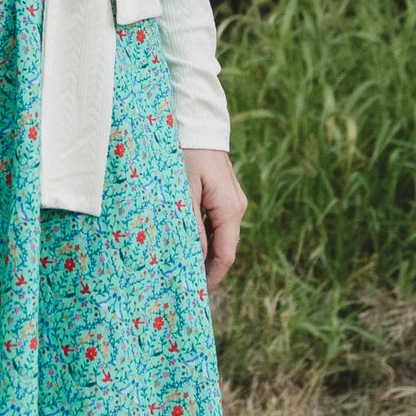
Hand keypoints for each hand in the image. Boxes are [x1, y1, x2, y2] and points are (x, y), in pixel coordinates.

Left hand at [181, 147, 246, 291]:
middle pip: (223, 248)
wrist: (197, 121)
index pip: (226, 255)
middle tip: (181, 284)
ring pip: (218, 237)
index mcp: (230, 209)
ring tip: (178, 266)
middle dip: (205, 268)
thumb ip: (191, 225)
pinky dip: (202, 236)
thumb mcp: (184, 191)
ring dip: (202, 252)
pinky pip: (214, 224)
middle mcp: (237, 208)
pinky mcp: (223, 195)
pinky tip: (183, 241)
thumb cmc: (187, 153)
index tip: (195, 293)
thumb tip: (195, 258)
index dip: (211, 277)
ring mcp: (231, 201)